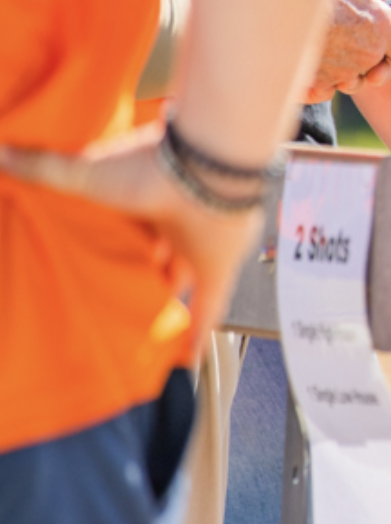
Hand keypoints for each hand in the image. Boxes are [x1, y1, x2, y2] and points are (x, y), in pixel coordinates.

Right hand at [0, 125, 268, 356]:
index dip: (114, 245)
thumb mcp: (80, 175)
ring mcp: (198, 246)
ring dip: (165, 295)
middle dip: (139, 272)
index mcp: (142, 200)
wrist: (201, 169)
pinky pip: (210, 306)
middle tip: (114, 296)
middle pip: (154, 254)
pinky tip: (188, 356)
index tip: (94, 261)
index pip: (126, 228)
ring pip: (181, 276)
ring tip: (141, 321)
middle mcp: (172, 222)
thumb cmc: (145, 168)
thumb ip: (40, 167)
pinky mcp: (217, 268)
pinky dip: (199, 330)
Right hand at [307, 0, 390, 102]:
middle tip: (350, 46)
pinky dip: (316, 84)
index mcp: (382, 25)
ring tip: (324, 51)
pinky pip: (321, 92)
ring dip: (340, 73)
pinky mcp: (313, 84)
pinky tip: (308, 65)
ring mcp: (340, 72)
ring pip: (347, 81)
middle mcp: (365, 53)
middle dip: (367, 63)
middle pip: (376, 70)